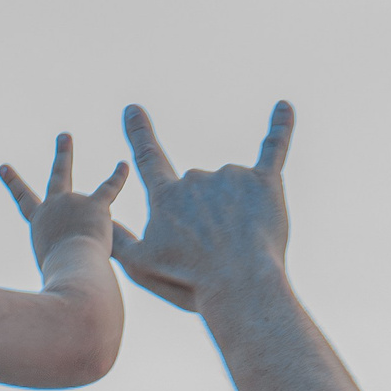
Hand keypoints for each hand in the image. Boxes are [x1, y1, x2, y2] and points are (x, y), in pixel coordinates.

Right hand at [0, 134, 127, 272]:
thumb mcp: (49, 269)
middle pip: (58, 176)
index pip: (24, 201)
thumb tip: (69, 276)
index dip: (13, 184)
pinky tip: (123, 166)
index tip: (3, 167)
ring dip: (91, 208)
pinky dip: (117, 178)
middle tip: (65, 137)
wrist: (70, 268)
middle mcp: (54, 207)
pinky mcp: (95, 207)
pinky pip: (109, 189)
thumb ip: (58, 263)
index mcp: (39, 223)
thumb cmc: (60, 276)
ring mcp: (74, 203)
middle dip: (63, 156)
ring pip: (89, 198)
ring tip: (90, 213)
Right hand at [111, 102, 292, 312]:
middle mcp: (196, 178)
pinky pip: (273, 149)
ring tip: (239, 248)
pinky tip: (284, 108)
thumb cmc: (190, 279)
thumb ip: (118, 241)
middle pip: (199, 191)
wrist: (238, 282)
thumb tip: (105, 219)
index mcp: (167, 197)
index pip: (149, 159)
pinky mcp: (264, 182)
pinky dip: (280, 127)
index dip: (140, 134)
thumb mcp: (141, 266)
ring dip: (235, 212)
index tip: (134, 109)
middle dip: (206, 220)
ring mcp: (230, 176)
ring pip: (231, 187)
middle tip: (213, 257)